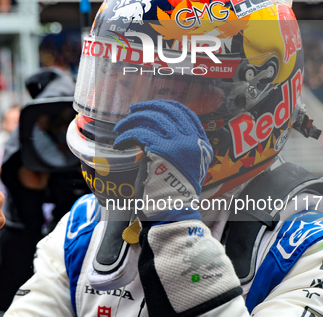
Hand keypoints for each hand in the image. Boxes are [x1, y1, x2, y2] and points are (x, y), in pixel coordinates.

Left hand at [113, 101, 240, 315]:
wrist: (172, 215)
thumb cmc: (173, 197)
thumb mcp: (185, 170)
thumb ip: (180, 151)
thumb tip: (158, 134)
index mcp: (202, 145)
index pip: (186, 113)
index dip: (167, 106)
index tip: (151, 107)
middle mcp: (194, 141)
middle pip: (169, 111)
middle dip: (147, 108)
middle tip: (132, 112)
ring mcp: (179, 144)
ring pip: (152, 118)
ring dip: (132, 121)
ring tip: (121, 128)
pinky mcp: (161, 150)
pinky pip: (139, 132)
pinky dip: (126, 135)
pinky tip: (120, 144)